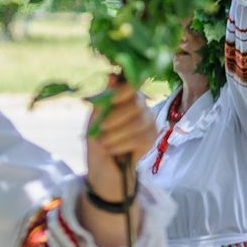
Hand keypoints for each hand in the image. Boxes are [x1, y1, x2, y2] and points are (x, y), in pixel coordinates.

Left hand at [83, 76, 155, 201]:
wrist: (102, 170)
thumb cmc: (97, 141)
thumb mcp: (94, 118)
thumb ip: (104, 99)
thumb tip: (112, 76)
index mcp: (125, 97)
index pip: (132, 85)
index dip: (123, 91)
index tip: (111, 100)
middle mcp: (141, 107)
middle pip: (137, 103)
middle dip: (115, 117)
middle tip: (100, 130)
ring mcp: (149, 123)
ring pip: (138, 122)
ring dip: (116, 134)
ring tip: (104, 143)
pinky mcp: (152, 139)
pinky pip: (140, 137)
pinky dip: (122, 144)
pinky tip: (113, 150)